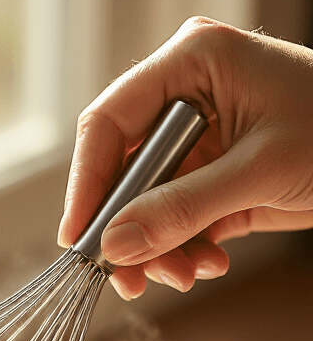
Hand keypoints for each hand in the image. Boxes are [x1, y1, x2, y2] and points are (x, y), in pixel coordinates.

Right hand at [58, 17, 312, 298]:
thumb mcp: (260, 173)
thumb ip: (183, 210)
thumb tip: (114, 247)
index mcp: (193, 61)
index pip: (110, 122)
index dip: (88, 183)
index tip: (79, 240)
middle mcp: (189, 94)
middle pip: (126, 168)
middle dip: (129, 228)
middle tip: (129, 278)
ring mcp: (203, 135)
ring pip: (149, 200)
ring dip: (159, 246)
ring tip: (186, 276)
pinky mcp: (218, 172)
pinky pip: (179, 214)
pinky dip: (185, 246)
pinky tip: (209, 262)